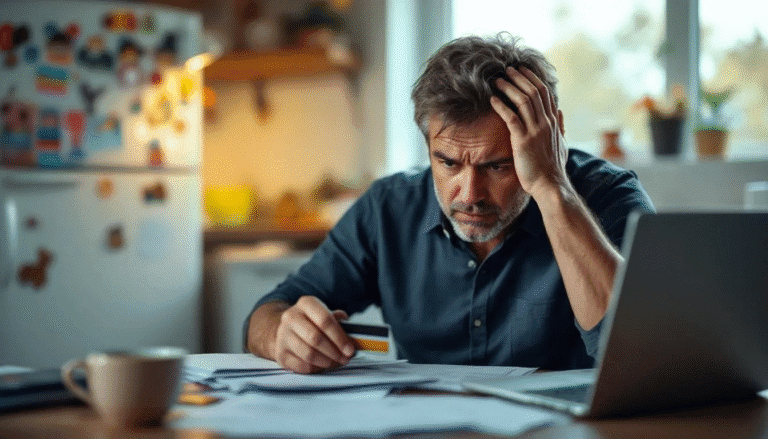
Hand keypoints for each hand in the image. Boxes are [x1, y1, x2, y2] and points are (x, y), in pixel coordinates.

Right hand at [271, 296, 355, 373]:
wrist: (283, 330)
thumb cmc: (310, 322)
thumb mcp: (323, 314)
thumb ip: (339, 323)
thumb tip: (352, 335)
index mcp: (305, 304)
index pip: (324, 320)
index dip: (339, 337)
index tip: (350, 349)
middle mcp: (291, 317)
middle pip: (316, 338)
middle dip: (334, 352)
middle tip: (345, 358)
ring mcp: (283, 335)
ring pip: (308, 354)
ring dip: (326, 362)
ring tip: (336, 362)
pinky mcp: (280, 353)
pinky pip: (301, 365)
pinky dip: (315, 368)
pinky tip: (322, 365)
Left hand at [490, 66, 568, 199]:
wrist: (550, 185)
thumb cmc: (553, 168)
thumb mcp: (561, 143)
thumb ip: (560, 126)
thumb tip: (560, 110)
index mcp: (553, 122)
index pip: (545, 93)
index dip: (533, 79)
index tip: (522, 70)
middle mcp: (546, 123)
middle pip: (533, 92)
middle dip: (520, 78)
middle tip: (507, 69)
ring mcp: (535, 131)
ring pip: (523, 101)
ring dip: (509, 88)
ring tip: (497, 80)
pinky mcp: (523, 141)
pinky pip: (511, 118)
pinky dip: (501, 106)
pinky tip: (492, 99)